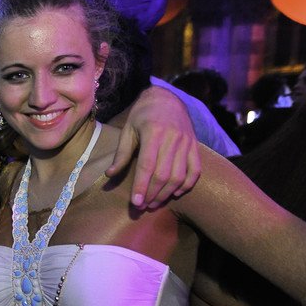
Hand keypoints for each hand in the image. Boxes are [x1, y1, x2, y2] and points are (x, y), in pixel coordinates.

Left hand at [106, 85, 199, 209]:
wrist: (167, 98)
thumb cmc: (142, 115)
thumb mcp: (128, 130)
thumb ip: (121, 153)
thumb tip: (110, 174)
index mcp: (153, 132)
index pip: (147, 166)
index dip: (141, 186)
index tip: (135, 203)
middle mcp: (173, 138)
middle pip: (164, 174)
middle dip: (153, 194)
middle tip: (143, 207)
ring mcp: (187, 142)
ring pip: (179, 175)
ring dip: (167, 193)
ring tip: (155, 203)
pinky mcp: (195, 146)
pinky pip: (195, 170)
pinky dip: (187, 185)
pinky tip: (176, 193)